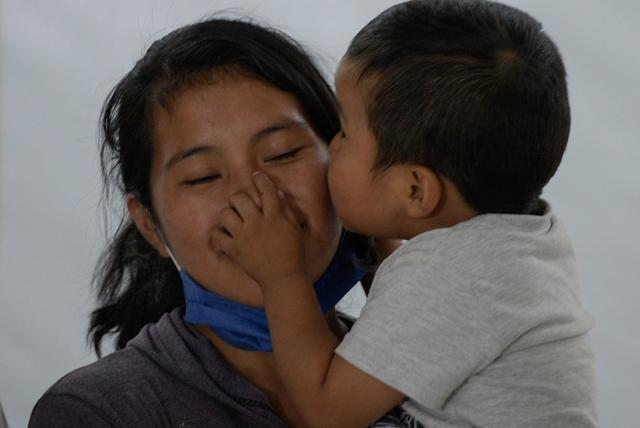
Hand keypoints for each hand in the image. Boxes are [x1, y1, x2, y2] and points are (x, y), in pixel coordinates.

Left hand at [213, 172, 307, 287]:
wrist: (283, 278)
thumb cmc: (293, 253)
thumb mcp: (294, 228)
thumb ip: (285, 209)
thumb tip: (276, 193)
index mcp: (275, 217)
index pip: (265, 190)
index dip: (260, 180)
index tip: (257, 177)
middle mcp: (257, 224)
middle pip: (239, 198)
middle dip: (240, 198)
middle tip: (243, 205)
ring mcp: (243, 237)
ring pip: (225, 214)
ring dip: (229, 214)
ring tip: (234, 220)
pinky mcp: (234, 251)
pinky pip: (217, 236)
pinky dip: (219, 234)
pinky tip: (226, 235)